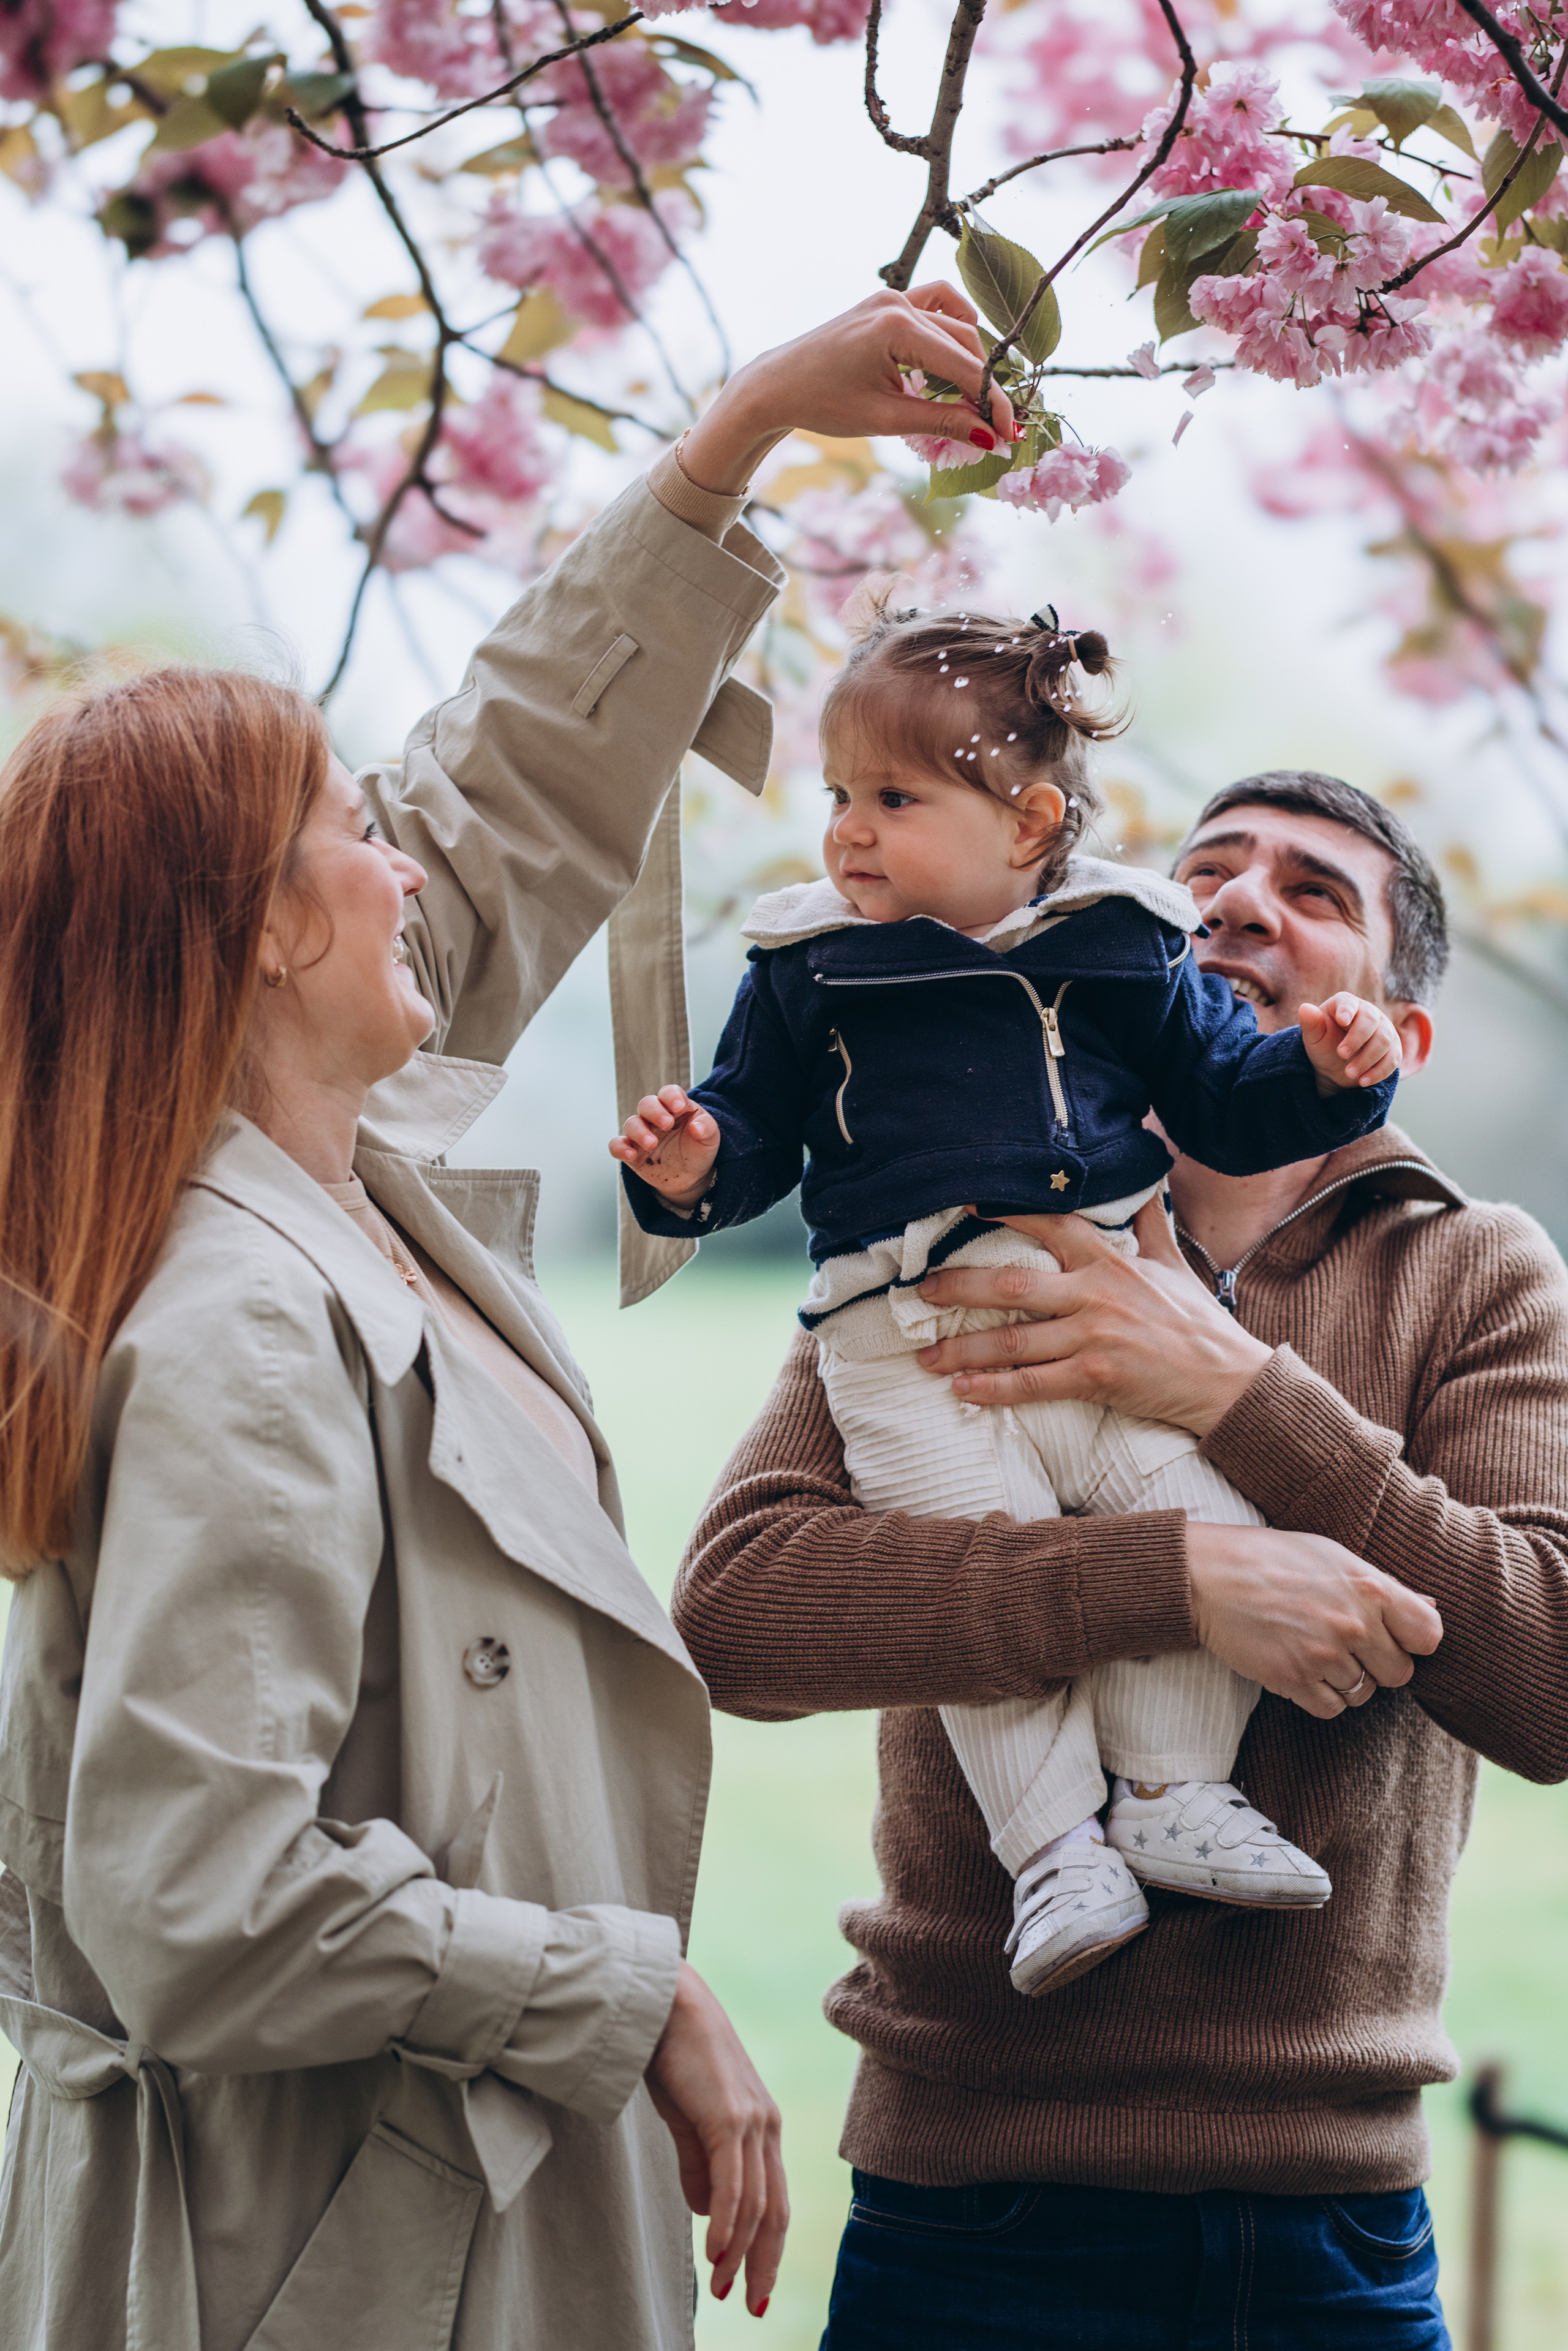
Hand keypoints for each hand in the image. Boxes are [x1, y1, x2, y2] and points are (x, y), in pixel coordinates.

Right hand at [609, 1085, 718, 1209]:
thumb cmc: (699, 1151)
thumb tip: (696, 1126)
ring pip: (631, 1123)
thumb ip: (707, 1128)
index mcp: (675, 1108)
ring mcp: (642, 1133)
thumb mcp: (711, 1139)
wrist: (691, 1177)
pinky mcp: (632, 1151)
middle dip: (655, 1112)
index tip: (679, 1107)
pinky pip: (617, 1145)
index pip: (669, 1092)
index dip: (671, 1096)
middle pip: (646, 1104)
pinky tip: (631, 1155)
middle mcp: (656, 1117)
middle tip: (667, 1125)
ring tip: (652, 1144)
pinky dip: (620, 1148)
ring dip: (639, 1132)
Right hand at [646, 1962, 788, 2315]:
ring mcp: (751, 2120)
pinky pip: (734, 2182)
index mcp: (762, 2126)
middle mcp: (767, 2125)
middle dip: (763, 2262)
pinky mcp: (729, 2116)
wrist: (665, 2002)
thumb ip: (698, 2162)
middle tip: (751, 2303)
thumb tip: (704, 2209)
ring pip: (755, 2203)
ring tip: (723, 2288)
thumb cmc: (674, 2054)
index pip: (774, 2200)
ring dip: (739, 2252)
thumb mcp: (688, 2118)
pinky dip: (727, 2223)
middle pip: (775, 2210)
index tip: (753, 2287)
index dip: (766, 2246)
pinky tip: (715, 2254)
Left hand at [679, 285, 1017, 494]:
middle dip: (983, 385)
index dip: (991, 402)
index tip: (1009, 433)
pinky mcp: (886, 302)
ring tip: (973, 398)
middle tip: (995, 425)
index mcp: (897, 329)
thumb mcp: (886, 419)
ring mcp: (892, 297)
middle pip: (965, 342)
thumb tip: (988, 437)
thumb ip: (941, 422)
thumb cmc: (823, 403)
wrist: (778, 384)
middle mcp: (899, 303)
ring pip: (954, 322)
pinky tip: (957, 354)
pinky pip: (935, 303)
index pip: (964, 366)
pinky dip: (952, 326)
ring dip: (969, 358)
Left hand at [914, 1200, 1271, 1436]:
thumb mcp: (1174, 1262)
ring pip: (1012, 1342)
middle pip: (1011, 1286)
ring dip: (962, 1350)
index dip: (1007, 1211)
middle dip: (958, 1288)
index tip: (966, 1206)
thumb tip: (1153, 1167)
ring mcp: (1093, 1337)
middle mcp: (1096, 1295)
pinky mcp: (1095, 1378)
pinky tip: (962, 1392)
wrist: (1227, 1380)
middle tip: (920, 1293)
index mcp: (1110, 1262)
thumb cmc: (1197, 1322)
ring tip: (926, 1356)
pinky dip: (993, 1390)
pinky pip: (1032, 1385)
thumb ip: (1149, 1220)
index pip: (1051, 1224)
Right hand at [1186, 1521, 1442, 1718]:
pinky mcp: (1293, 1679)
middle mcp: (1352, 1623)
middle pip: (1398, 1673)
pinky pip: (1331, 1708)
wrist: (1208, 1576)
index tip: (1395, 1636)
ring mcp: (1322, 1654)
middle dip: (1378, 1664)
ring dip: (1344, 1679)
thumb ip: (1383, 1587)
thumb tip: (1430, 1607)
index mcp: (1370, 1588)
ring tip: (1314, 1650)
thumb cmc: (1273, 1558)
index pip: (1429, 1635)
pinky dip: (1320, 1696)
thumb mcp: (1334, 1557)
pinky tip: (1300, 1668)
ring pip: (1363, 1693)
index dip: (1415, 1640)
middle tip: (1347, 1644)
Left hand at [1297, 992, 1402, 1091]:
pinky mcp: (1393, 1049)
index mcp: (1346, 1005)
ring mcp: (1384, 1030)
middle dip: (1357, 1039)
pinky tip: (1363, 1081)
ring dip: (1367, 1058)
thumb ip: (1311, 1024)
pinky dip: (1379, 1071)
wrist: (1335, 1068)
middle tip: (1341, 1054)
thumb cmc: (1323, 1047)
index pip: (1349, 1003)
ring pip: (1384, 1040)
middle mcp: (1369, 1013)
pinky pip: (1393, 1058)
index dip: (1347, 1010)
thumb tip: (1305, 1008)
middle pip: (1371, 1021)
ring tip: (1349, 1073)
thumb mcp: (1314, 1038)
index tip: (1342, 1020)